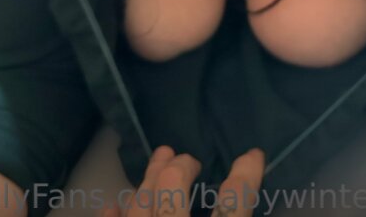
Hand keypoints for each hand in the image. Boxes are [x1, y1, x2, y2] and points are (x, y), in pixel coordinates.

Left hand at [100, 145, 264, 216]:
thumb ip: (236, 215)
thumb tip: (246, 197)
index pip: (234, 205)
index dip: (245, 176)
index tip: (252, 154)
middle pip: (172, 195)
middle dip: (179, 169)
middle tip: (188, 160)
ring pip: (141, 207)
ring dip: (148, 182)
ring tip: (158, 161)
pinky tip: (113, 205)